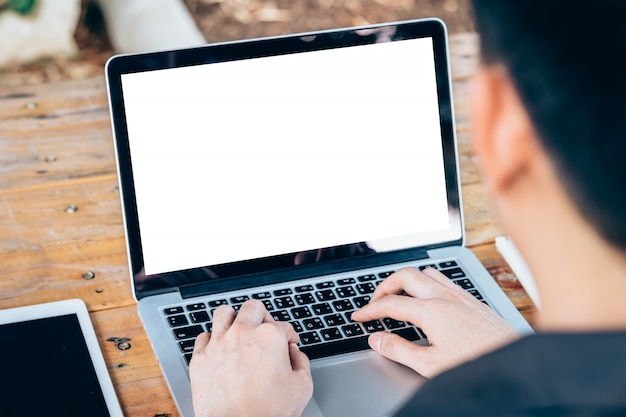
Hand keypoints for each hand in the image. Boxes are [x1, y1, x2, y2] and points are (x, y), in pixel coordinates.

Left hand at [190, 300, 312, 416]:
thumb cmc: (267, 412)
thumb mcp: (302, 387)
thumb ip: (301, 362)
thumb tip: (294, 354)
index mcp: (269, 336)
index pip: (284, 326)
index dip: (290, 337)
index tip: (289, 346)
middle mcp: (242, 333)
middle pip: (253, 307)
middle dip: (263, 315)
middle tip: (265, 329)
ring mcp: (218, 343)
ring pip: (223, 313)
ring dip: (233, 318)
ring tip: (238, 329)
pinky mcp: (200, 358)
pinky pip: (203, 336)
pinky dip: (211, 339)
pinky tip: (219, 348)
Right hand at [351, 267, 519, 377]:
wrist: (514, 363)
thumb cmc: (477, 363)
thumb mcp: (430, 365)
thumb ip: (399, 350)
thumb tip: (376, 340)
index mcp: (431, 312)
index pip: (390, 304)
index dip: (370, 310)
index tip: (359, 316)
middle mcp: (444, 297)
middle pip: (404, 276)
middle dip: (384, 286)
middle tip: (374, 302)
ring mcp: (460, 295)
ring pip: (425, 272)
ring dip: (407, 280)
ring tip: (398, 296)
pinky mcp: (472, 299)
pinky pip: (444, 278)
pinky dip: (427, 282)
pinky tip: (428, 297)